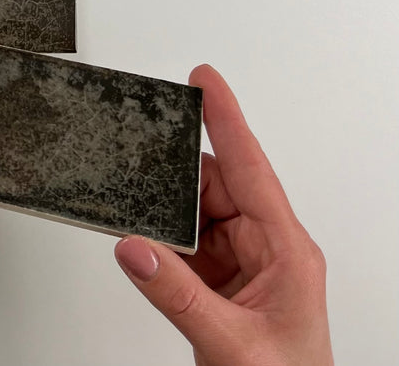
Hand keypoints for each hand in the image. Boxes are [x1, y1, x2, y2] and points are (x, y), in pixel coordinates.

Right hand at [114, 64, 331, 365]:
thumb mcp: (230, 343)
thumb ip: (177, 295)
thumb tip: (134, 247)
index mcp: (286, 252)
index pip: (251, 169)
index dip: (226, 119)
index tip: (204, 79)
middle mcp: (266, 252)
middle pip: (214, 187)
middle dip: (175, 172)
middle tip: (138, 149)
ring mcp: (242, 268)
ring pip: (193, 216)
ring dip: (164, 215)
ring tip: (133, 207)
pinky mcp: (219, 288)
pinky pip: (183, 248)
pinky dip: (159, 243)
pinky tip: (143, 244)